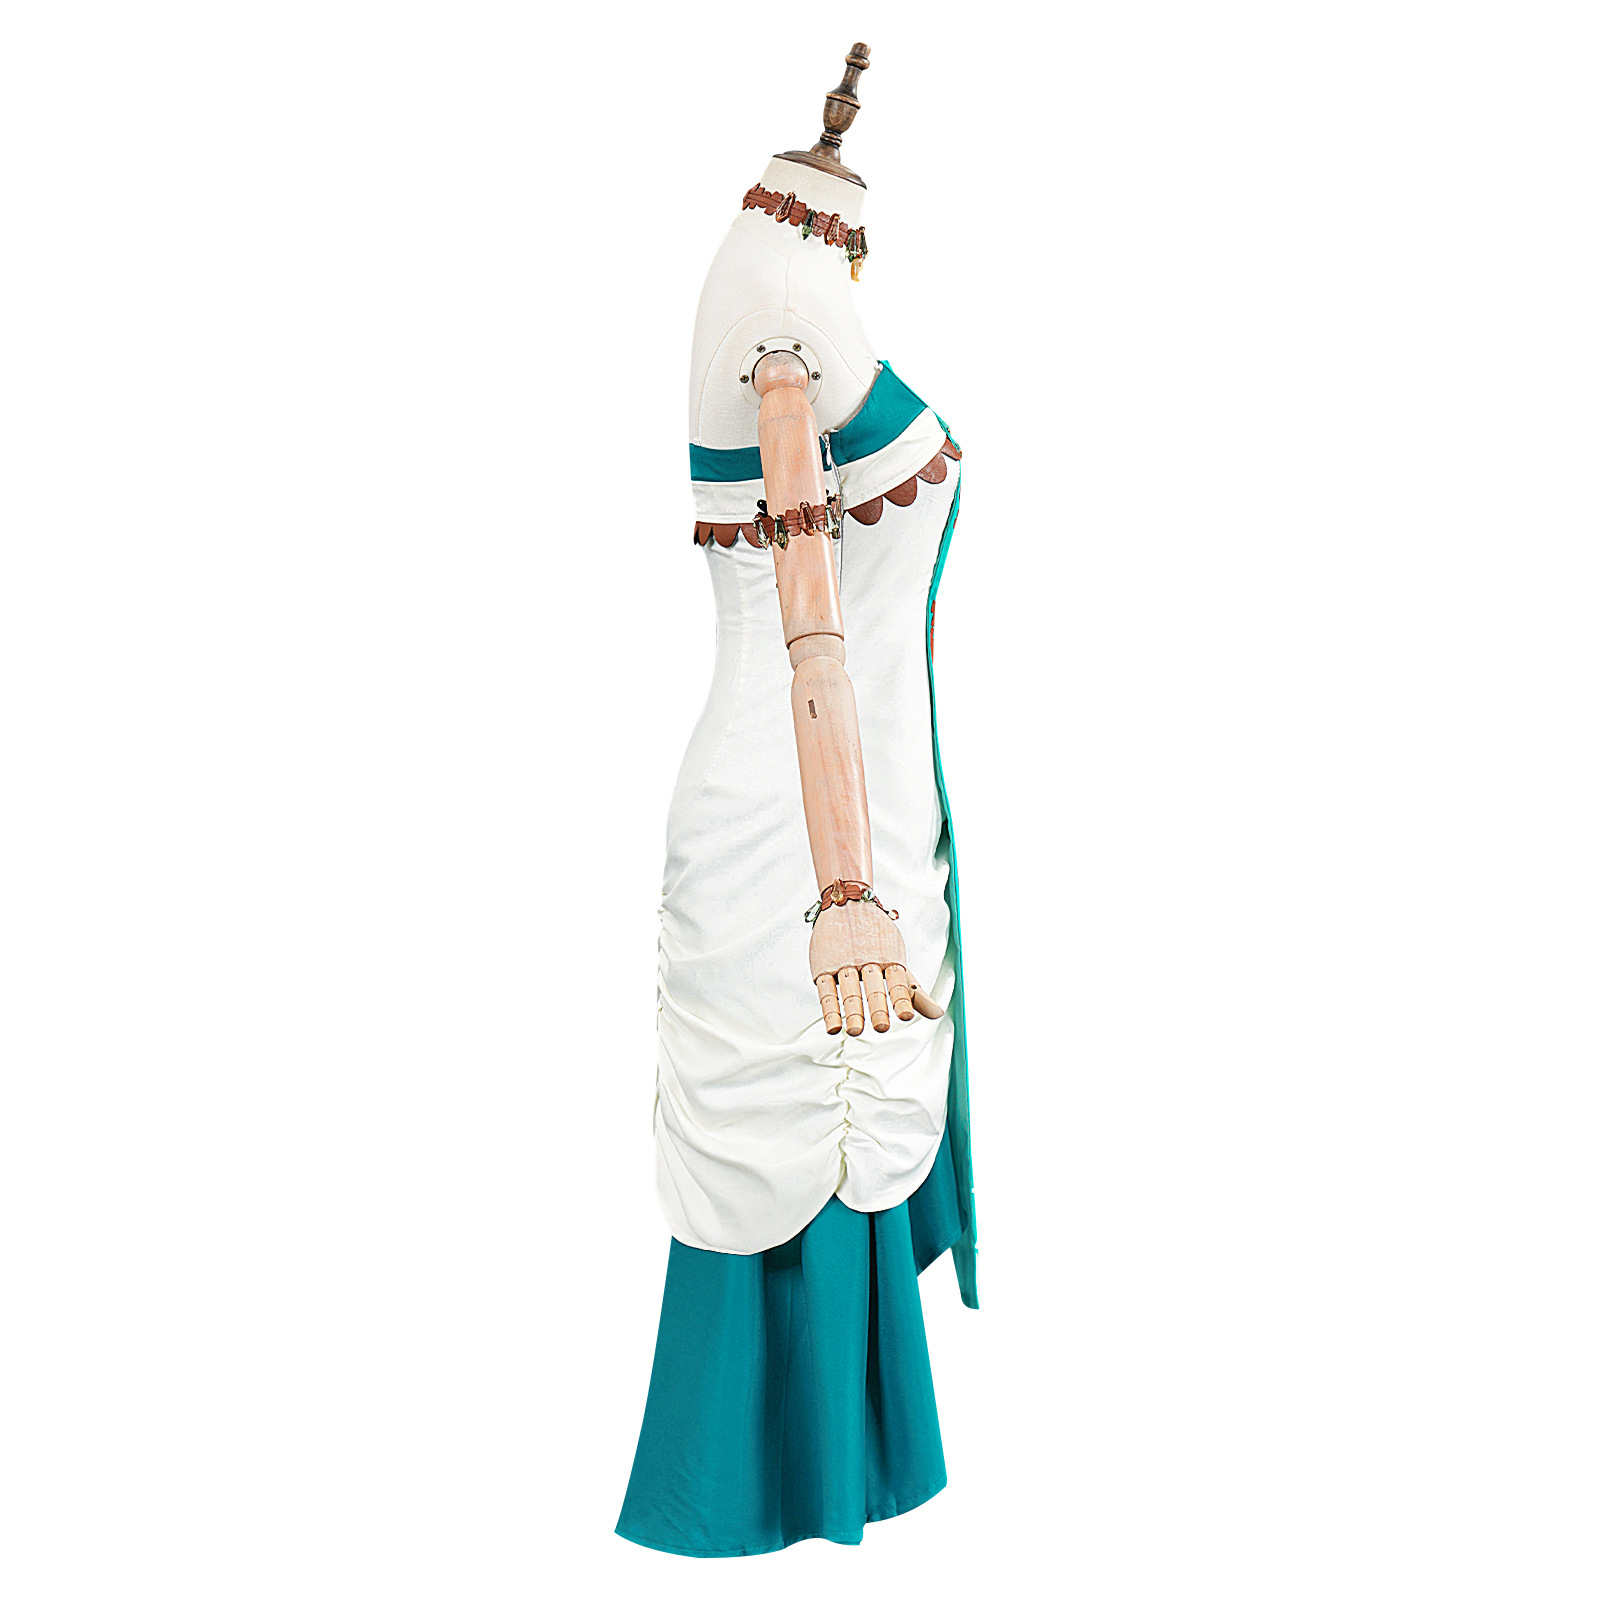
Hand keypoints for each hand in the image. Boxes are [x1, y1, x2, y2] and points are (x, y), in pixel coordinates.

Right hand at [808, 899, 944, 1035]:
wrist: (847, 902)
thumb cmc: (876, 938)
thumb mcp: (898, 960)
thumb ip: (914, 992)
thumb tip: (938, 1014)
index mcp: (889, 958)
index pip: (897, 982)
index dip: (902, 999)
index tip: (906, 1016)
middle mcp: (867, 960)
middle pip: (873, 987)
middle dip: (877, 1007)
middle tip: (882, 1027)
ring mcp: (843, 963)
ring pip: (849, 988)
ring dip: (852, 1010)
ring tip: (855, 1031)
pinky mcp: (823, 967)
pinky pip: (826, 990)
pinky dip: (829, 1009)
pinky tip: (834, 1026)